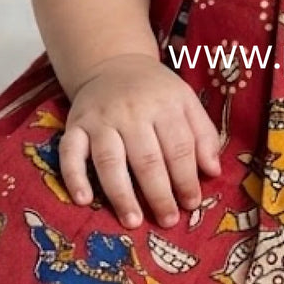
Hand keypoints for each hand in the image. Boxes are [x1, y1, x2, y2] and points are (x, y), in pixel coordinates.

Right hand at [60, 53, 221, 230]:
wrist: (114, 62)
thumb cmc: (156, 91)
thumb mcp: (186, 101)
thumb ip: (204, 134)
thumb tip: (214, 172)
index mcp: (164, 104)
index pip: (179, 147)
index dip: (186, 178)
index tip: (192, 204)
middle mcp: (131, 111)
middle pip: (146, 159)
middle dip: (159, 194)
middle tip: (168, 221)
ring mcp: (100, 119)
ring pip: (110, 160)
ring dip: (121, 194)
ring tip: (133, 220)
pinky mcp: (75, 125)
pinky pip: (70, 152)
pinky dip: (74, 177)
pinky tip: (84, 200)